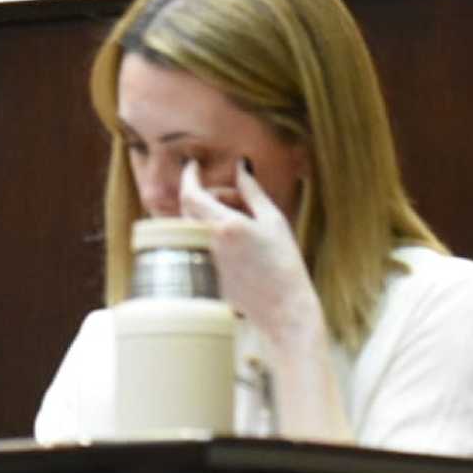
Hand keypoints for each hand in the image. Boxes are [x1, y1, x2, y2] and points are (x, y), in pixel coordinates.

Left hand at [177, 159, 323, 350]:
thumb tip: (240, 165)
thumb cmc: (284, 263)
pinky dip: (210, 233)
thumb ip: (251, 190)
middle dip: (210, 195)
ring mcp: (201, 259)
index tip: (193, 164)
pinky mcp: (201, 273)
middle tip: (239, 200)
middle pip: (191, 206)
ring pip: (193, 224)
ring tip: (243, 223)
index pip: (190, 193)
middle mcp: (207, 243)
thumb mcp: (274, 220)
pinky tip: (237, 244)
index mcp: (224, 226)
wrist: (283, 308)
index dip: (189, 175)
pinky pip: (197, 242)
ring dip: (210, 214)